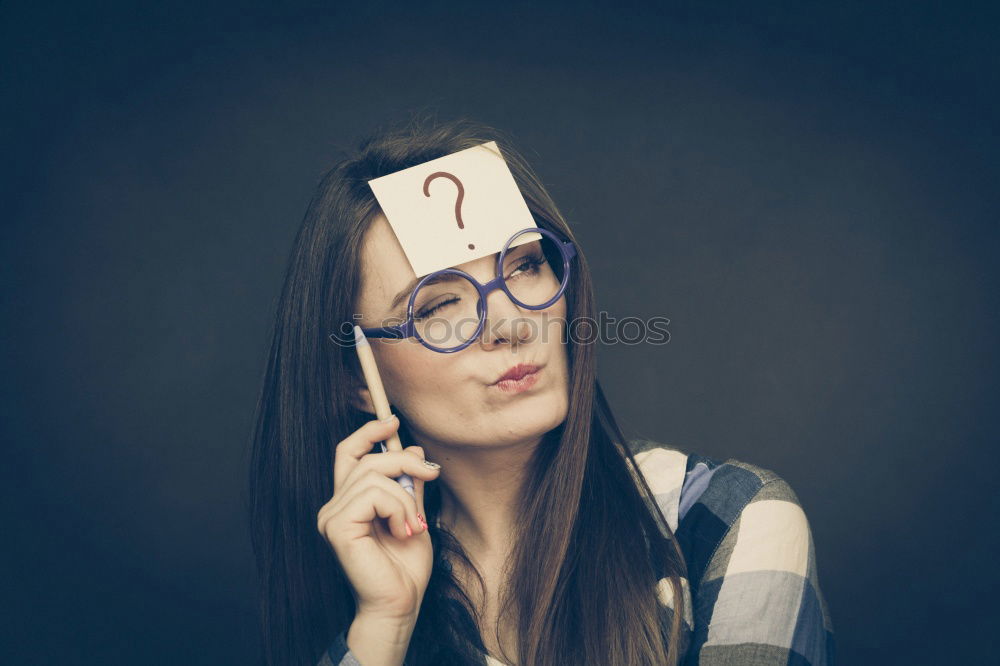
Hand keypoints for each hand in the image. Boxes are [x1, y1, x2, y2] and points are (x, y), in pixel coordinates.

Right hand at [316, 415, 441, 621]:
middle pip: (367, 459)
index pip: (348, 453)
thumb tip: (414, 449)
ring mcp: (332, 516)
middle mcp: (334, 506)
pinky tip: (403, 530)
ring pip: (374, 476)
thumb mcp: (413, 514)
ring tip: (414, 524)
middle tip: (432, 474)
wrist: (400, 604)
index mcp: (348, 502)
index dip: (367, 432)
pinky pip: (373, 495)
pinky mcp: (337, 527)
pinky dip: (398, 507)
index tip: (392, 421)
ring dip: (406, 496)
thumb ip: (410, 484)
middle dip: (405, 461)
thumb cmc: (405, 568)